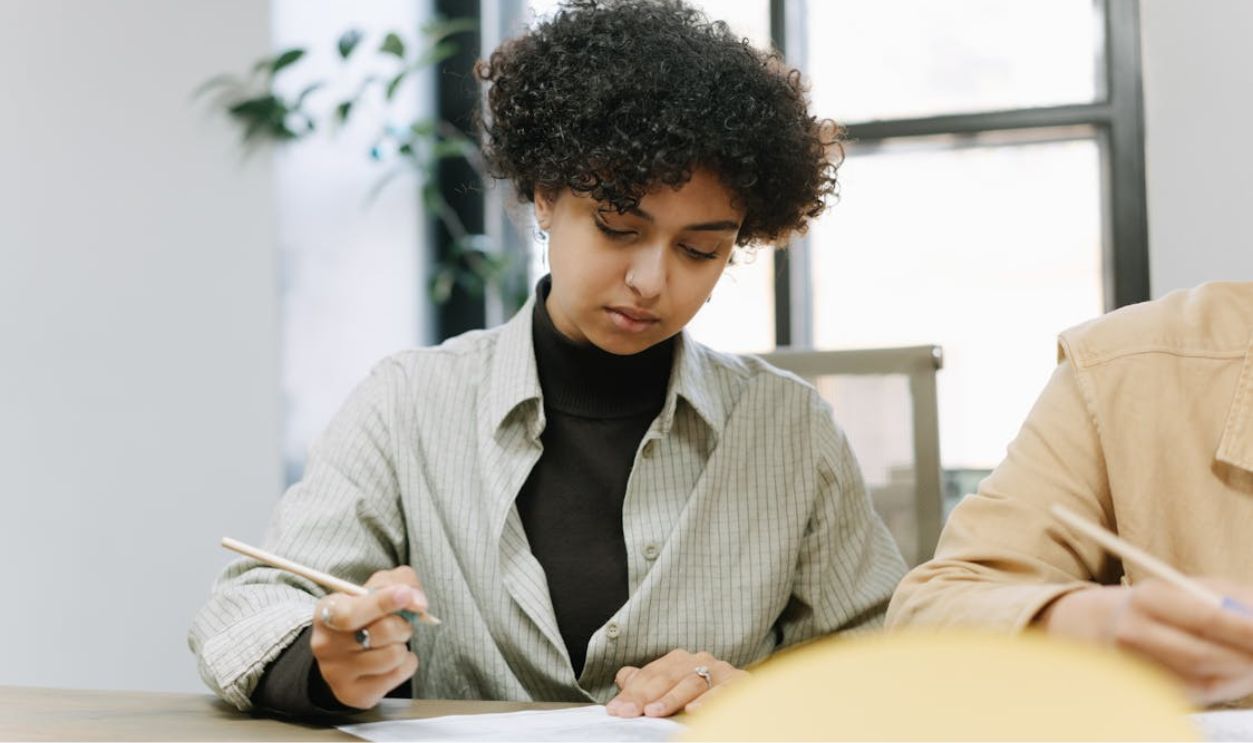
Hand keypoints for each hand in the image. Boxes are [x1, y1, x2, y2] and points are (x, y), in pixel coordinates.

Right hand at [310, 566, 428, 709]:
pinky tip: (393, 660)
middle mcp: (326, 645)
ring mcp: (337, 673)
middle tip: (400, 623)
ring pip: (394, 655)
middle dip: (403, 624)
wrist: (344, 654)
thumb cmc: (365, 614)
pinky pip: (399, 674)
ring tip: (392, 643)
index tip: (405, 594)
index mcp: (327, 612)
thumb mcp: (377, 588)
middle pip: (383, 632)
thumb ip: (400, 582)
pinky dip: (406, 663)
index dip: (382, 603)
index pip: (352, 613)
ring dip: (403, 645)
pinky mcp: (354, 694)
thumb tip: (418, 603)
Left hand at [607, 649, 747, 717]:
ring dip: (672, 698)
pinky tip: (693, 711)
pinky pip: (723, 691)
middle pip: (668, 676)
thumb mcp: (672, 688)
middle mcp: (700, 661)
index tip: (616, 711)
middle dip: (646, 695)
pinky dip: (708, 700)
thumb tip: (623, 676)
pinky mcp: (741, 683)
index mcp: (680, 661)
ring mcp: (720, 671)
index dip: (632, 692)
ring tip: (654, 712)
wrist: (744, 704)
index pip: (651, 674)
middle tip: (630, 713)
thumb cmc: (702, 698)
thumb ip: (648, 682)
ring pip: (692, 682)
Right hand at [1039, 579, 1252, 704]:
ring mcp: (1137, 665)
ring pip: (1203, 678)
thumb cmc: (1158, 604)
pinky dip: (1226, 684)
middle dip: (1247, 657)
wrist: (1102, 626)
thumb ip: (1229, 598)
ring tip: (1252, 660)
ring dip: (1240, 673)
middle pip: (1203, 654)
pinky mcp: (1146, 689)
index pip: (1206, 617)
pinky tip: (1236, 673)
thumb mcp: (1188, 587)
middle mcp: (1136, 632)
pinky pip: (1198, 692)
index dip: (1246, 628)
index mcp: (1150, 597)